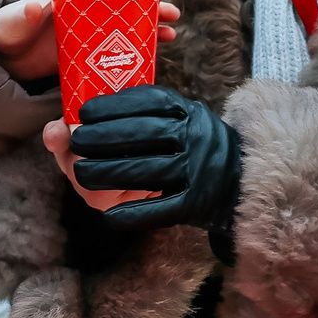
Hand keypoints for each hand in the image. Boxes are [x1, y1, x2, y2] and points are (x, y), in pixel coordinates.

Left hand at [0, 0, 180, 82]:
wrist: (2, 58)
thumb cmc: (7, 30)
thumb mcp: (15, 20)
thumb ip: (25, 13)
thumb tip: (36, 7)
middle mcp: (86, 7)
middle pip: (126, 1)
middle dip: (152, 5)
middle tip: (173, 14)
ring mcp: (89, 29)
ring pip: (126, 24)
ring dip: (150, 27)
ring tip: (170, 35)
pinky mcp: (88, 50)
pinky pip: (117, 47)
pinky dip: (135, 49)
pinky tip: (150, 57)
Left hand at [62, 84, 242, 231]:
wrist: (243, 180)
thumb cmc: (194, 145)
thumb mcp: (177, 120)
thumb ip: (135, 118)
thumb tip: (73, 121)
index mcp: (188, 111)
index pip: (148, 101)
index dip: (112, 106)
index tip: (83, 112)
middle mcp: (196, 136)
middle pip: (143, 135)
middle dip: (102, 138)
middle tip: (76, 142)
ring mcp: (198, 169)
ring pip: (147, 171)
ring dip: (108, 173)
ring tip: (81, 174)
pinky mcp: (198, 203)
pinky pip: (162, 209)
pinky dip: (133, 214)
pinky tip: (108, 216)